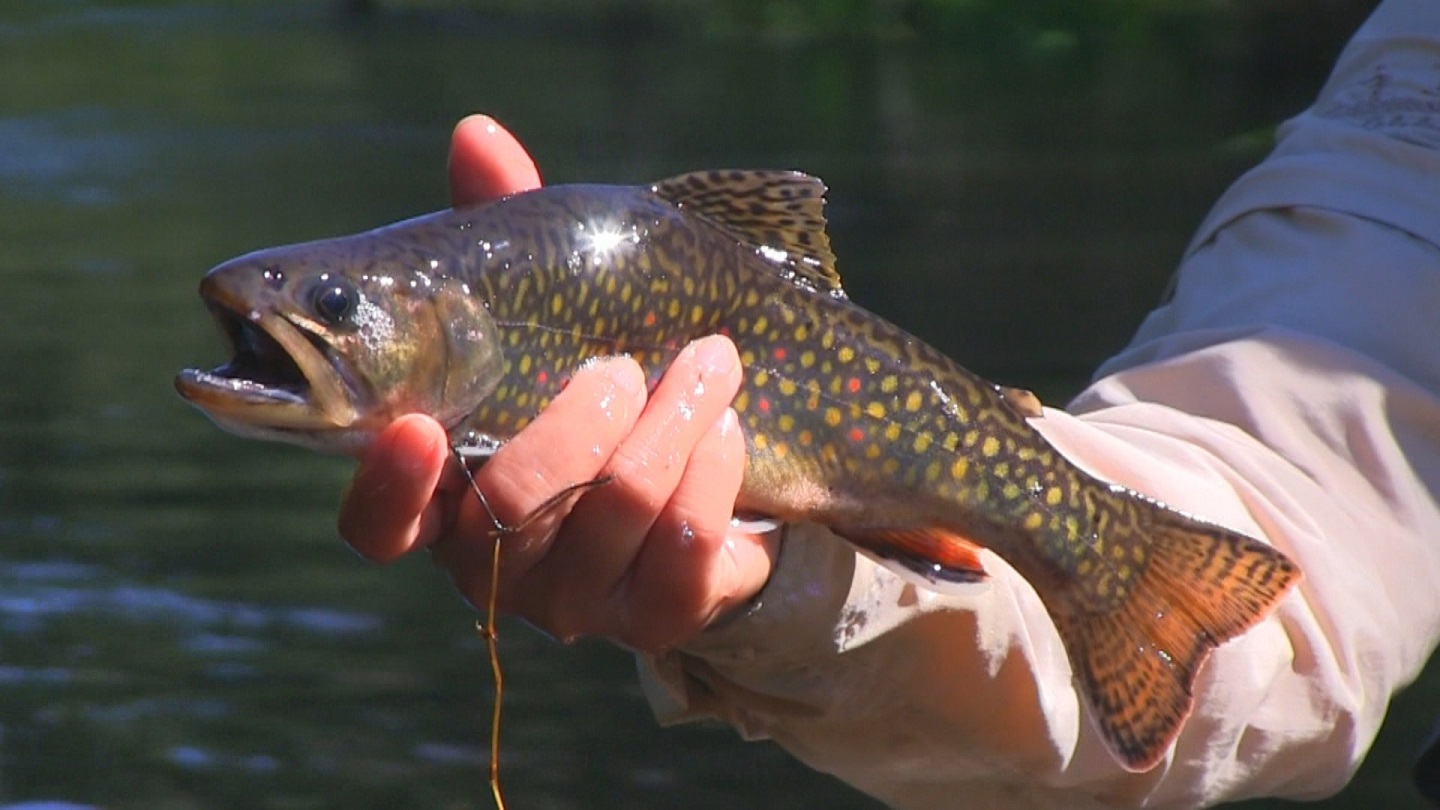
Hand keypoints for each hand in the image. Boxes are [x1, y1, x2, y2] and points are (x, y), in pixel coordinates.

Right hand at [338, 115, 778, 650]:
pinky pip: (683, 557)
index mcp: (446, 495)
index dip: (388, 489)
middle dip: (575, 423)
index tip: (417, 427)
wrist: (715, 474)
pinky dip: (714, 474)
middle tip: (621, 363)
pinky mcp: (660, 615)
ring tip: (712, 359)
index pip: (378, 528)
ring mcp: (578, 598)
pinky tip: (729, 424)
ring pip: (610, 519)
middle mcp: (496, 562)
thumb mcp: (554, 306)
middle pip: (509, 512)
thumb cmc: (604, 380)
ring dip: (669, 424)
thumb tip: (477, 135)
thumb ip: (506, 232)